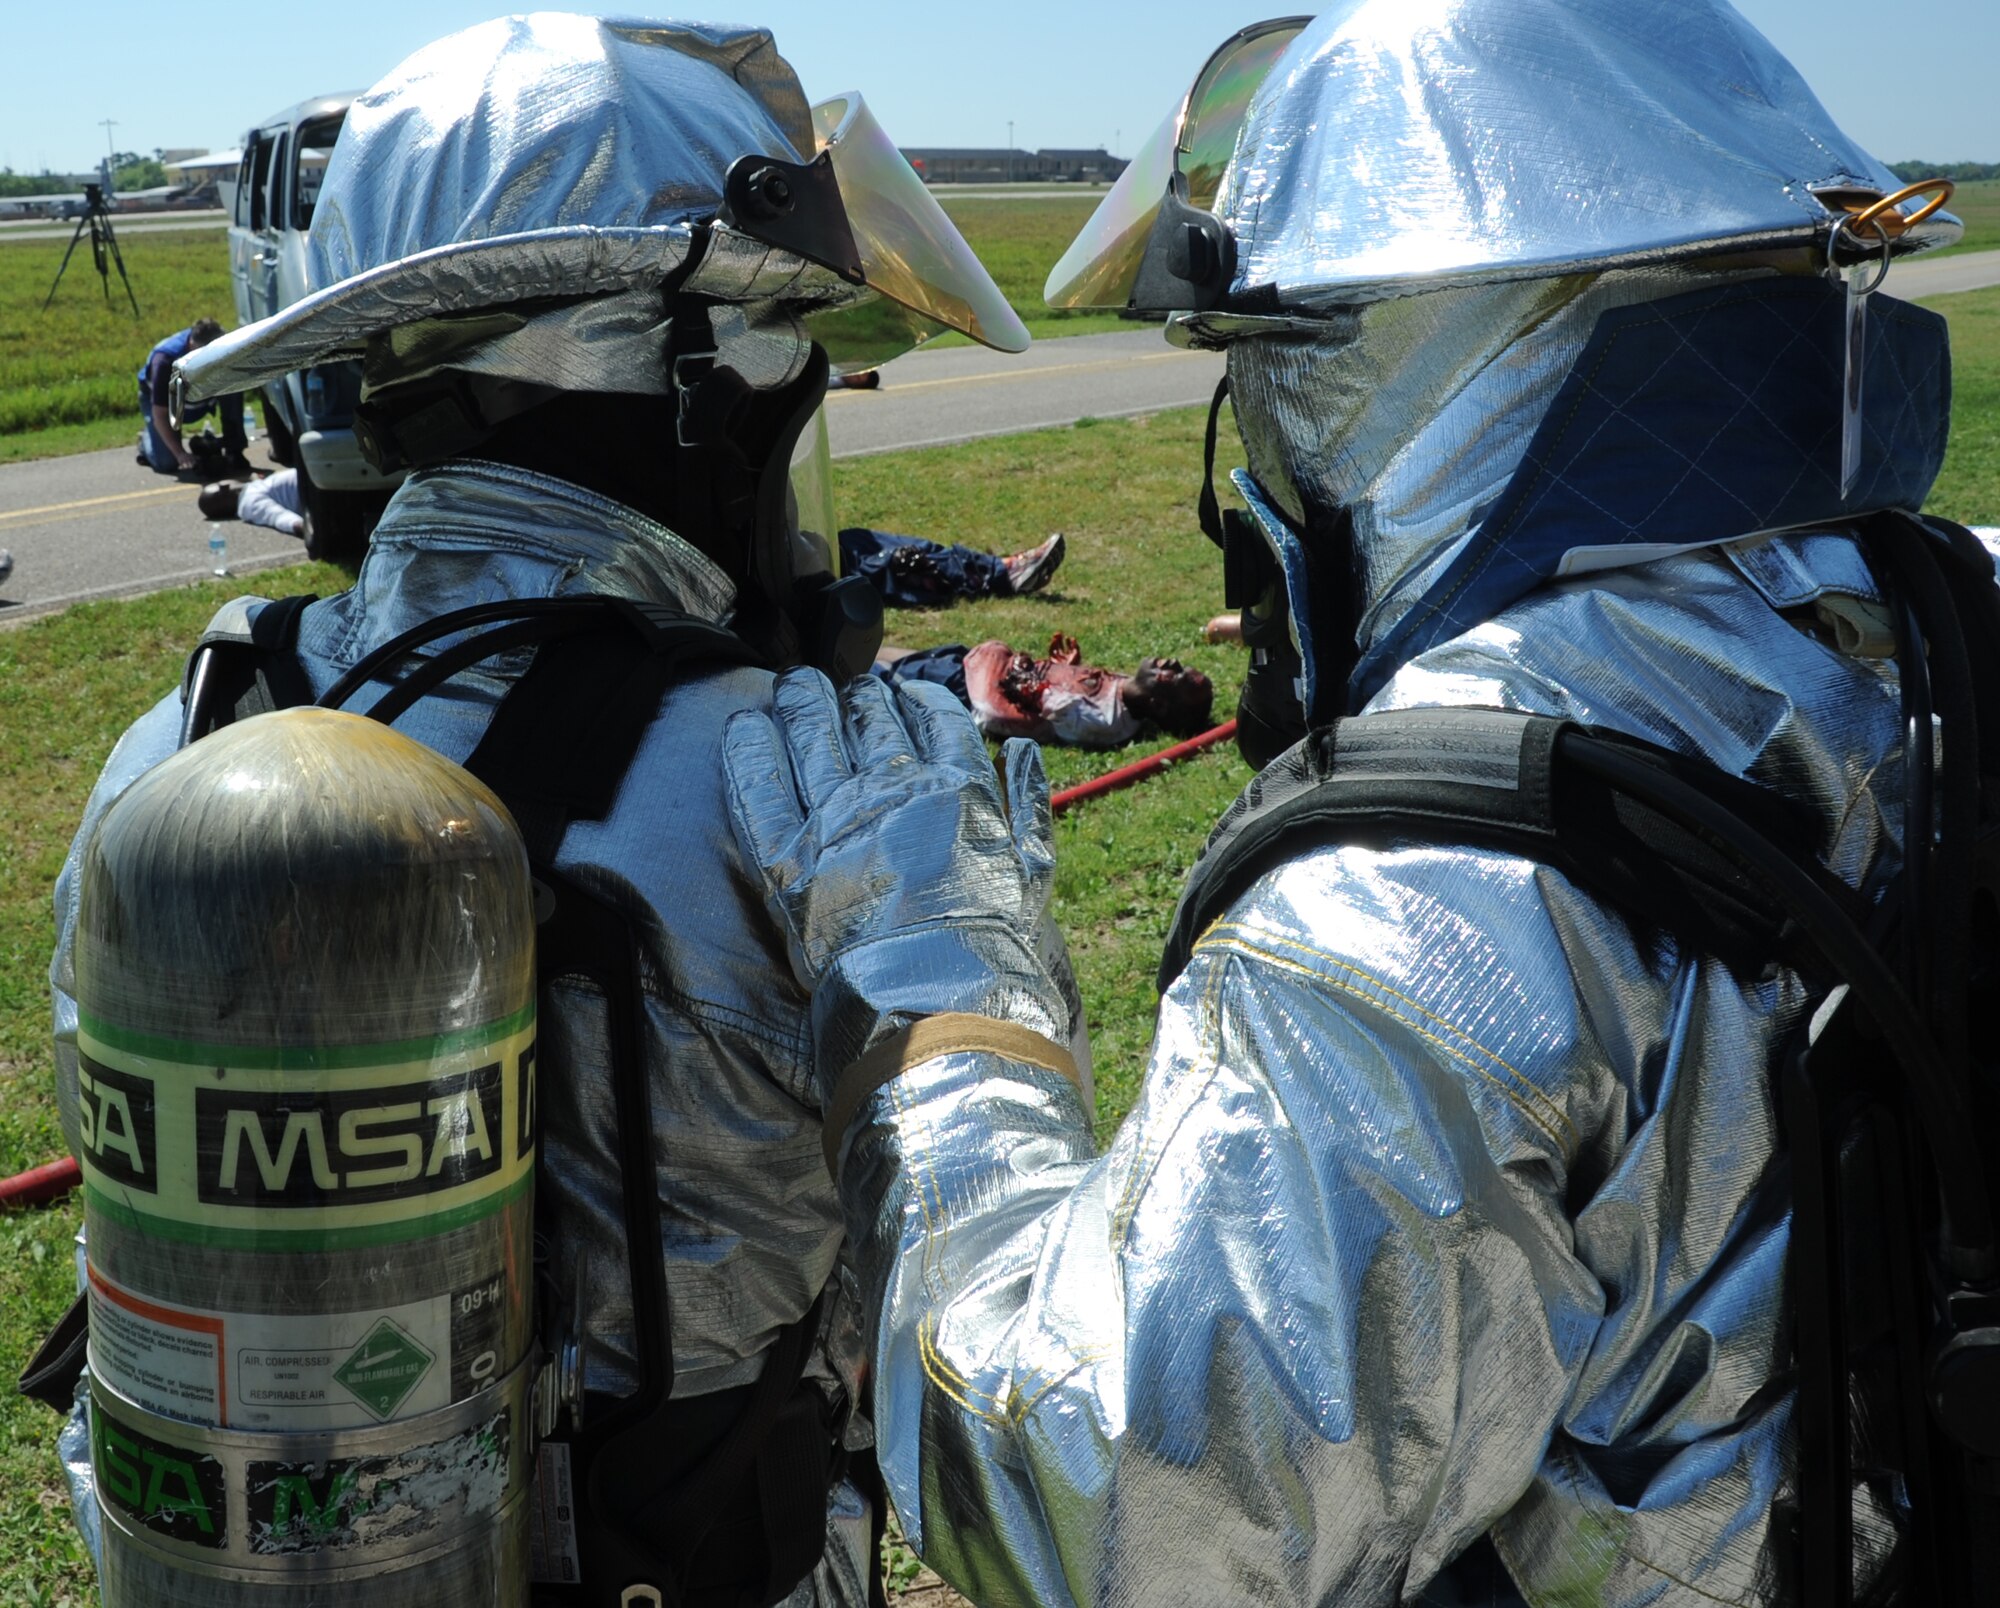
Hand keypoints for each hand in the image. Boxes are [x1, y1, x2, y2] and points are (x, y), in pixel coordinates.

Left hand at [724, 669, 1054, 992]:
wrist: (935, 1000)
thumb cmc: (991, 942)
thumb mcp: (1033, 870)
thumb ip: (1028, 803)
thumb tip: (1020, 750)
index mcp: (954, 786)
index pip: (932, 715)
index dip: (914, 698)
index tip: (902, 692)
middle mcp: (893, 789)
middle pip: (868, 716)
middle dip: (856, 697)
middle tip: (844, 690)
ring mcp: (835, 818)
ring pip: (812, 733)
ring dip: (802, 701)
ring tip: (794, 687)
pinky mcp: (785, 857)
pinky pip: (758, 786)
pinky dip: (748, 749)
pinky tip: (745, 723)